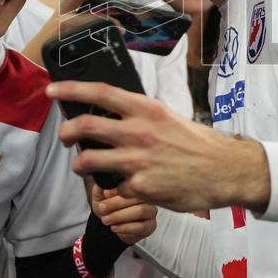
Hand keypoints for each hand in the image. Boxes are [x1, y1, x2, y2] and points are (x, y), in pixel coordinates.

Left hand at [51, 81, 270, 212]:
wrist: (225, 171)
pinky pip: (114, 188)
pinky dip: (114, 188)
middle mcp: (139, 132)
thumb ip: (140, 116)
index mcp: (146, 109)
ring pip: (88, 161)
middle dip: (66, 132)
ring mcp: (137, 161)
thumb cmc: (197, 143)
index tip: (52, 90)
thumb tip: (111, 113)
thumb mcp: (168, 118)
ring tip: (83, 166)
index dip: (71, 89)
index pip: (100, 93)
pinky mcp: (140, 188)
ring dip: (79, 164)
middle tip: (64, 136)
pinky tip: (125, 186)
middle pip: (85, 126)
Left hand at [93, 185, 156, 243]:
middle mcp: (148, 196)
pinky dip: (125, 228)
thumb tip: (105, 181)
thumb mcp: (100, 196)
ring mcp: (151, 211)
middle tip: (102, 209)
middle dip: (116, 204)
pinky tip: (114, 227)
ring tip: (106, 220)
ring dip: (120, 216)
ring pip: (140, 211)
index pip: (132, 183)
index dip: (118, 189)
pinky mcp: (151, 226)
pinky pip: (141, 226)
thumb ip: (101, 187)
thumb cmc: (108, 208)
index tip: (105, 194)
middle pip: (137, 197)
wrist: (110, 225)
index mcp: (137, 185)